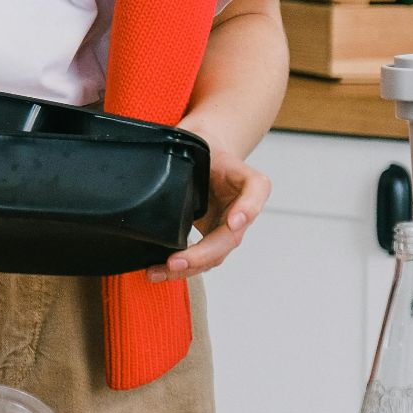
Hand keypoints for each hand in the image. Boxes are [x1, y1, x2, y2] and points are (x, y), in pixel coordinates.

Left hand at [147, 145, 268, 282]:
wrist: (203, 154)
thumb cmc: (203, 148)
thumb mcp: (204, 139)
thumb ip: (198, 144)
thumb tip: (193, 186)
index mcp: (249, 184)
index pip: (254, 196)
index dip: (247, 210)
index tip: (233, 223)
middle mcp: (241, 211)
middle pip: (228, 240)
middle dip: (201, 255)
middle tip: (176, 261)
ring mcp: (226, 227)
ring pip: (213, 256)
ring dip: (187, 268)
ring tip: (157, 272)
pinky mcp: (209, 237)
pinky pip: (199, 258)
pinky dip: (179, 268)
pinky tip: (158, 271)